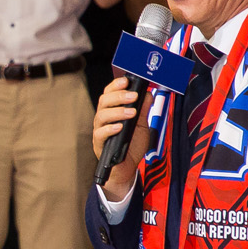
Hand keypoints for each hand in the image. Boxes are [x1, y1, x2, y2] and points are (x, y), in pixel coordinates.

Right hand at [91, 76, 149, 199]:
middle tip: (133, 96)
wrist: (127, 167)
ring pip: (102, 115)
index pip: (110, 92)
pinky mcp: (99, 143)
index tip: (126, 81)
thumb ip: (144, 110)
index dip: (116, 85)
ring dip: (117, 112)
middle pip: (104, 101)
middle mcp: (103, 117)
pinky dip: (110, 129)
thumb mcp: (142, 125)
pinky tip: (119, 127)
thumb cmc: (132, 144)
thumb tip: (148, 94)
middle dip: (119, 96)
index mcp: (112, 110)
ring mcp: (100, 130)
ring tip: (132, 113)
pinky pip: (100, 133)